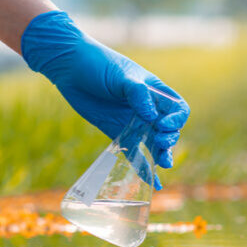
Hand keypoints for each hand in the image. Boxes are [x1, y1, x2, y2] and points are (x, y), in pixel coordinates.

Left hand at [21, 11, 189, 181]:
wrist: (69, 67)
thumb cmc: (98, 63)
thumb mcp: (120, 75)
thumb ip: (137, 94)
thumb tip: (151, 117)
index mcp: (154, 91)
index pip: (178, 109)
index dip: (176, 120)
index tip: (162, 125)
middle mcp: (147, 108)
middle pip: (169, 129)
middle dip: (169, 139)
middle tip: (160, 142)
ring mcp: (132, 122)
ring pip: (154, 144)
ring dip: (162, 155)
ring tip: (164, 165)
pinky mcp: (117, 133)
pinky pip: (134, 152)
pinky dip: (143, 167)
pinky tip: (152, 182)